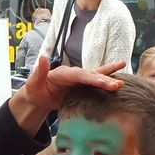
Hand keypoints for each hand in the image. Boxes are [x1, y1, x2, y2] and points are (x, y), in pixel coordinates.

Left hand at [8, 57, 124, 135]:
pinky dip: (108, 74)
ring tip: (121, 84)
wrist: (38, 97)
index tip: (100, 82)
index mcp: (63, 73)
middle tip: (116, 85)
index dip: (90, 78)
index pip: (78, 75)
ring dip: (109, 80)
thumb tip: (43, 57)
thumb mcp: (33, 83)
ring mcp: (79, 78)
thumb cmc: (35, 91)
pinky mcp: (83, 84)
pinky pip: (97, 78)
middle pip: (90, 76)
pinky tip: (121, 69)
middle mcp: (73, 73)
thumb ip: (39, 72)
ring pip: (96, 77)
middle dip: (103, 80)